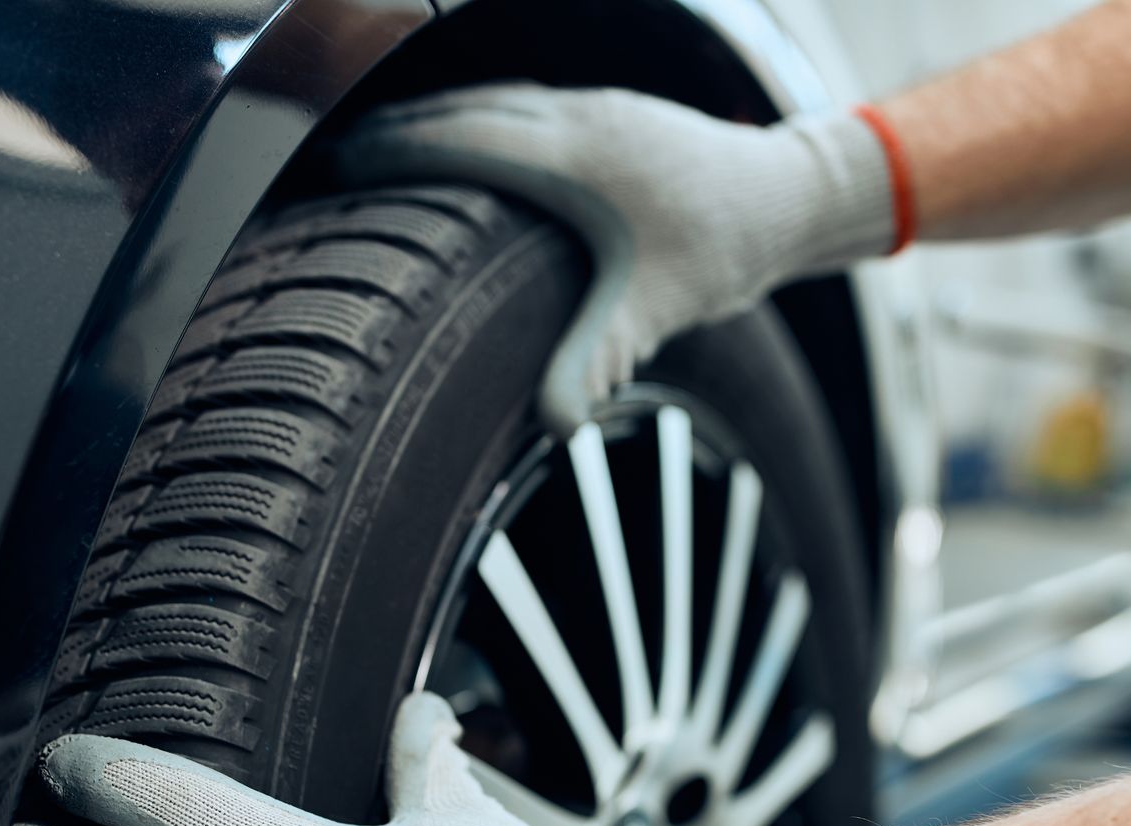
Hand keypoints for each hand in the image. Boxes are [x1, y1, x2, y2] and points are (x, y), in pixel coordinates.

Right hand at [336, 84, 895, 427]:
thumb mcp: (656, 310)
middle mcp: (579, 117)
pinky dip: (479, 115)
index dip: (396, 150)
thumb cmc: (725, 248)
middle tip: (338, 155)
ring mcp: (597, 107)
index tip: (341, 163)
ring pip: (495, 98)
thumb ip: (596, 359)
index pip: (462, 140)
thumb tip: (555, 423)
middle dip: (399, 129)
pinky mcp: (613, 112)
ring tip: (384, 143)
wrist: (792, 195)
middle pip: (466, 108)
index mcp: (575, 157)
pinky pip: (525, 101)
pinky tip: (466, 139)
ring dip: (437, 116)